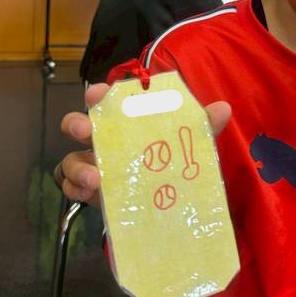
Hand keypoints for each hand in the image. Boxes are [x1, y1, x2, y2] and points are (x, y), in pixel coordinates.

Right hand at [56, 82, 231, 207]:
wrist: (165, 203)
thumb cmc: (169, 161)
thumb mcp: (188, 145)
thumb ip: (203, 126)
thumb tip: (224, 108)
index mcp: (126, 122)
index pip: (108, 101)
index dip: (99, 93)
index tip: (96, 93)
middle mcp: (105, 140)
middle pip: (78, 124)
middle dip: (77, 123)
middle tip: (86, 130)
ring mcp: (94, 166)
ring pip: (71, 160)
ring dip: (78, 167)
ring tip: (96, 179)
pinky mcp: (90, 191)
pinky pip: (70, 188)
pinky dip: (75, 190)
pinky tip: (88, 195)